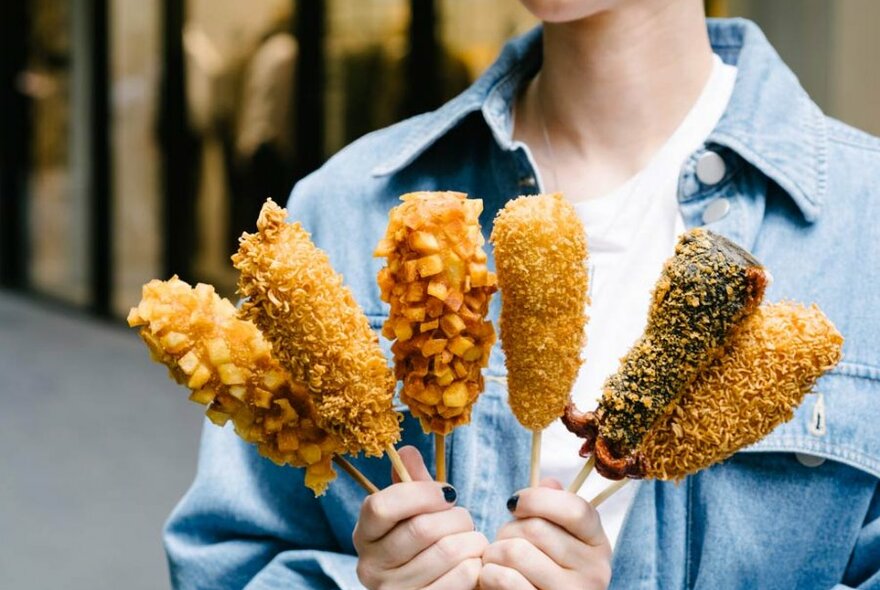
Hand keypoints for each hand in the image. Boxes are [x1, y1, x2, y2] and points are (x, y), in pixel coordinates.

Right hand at [353, 446, 487, 588]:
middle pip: (420, 528)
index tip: (447, 493)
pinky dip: (475, 563)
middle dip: (455, 516)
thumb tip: (406, 450)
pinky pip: (461, 576)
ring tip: (472, 539)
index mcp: (364, 535)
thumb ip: (410, 483)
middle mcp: (370, 568)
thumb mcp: (413, 513)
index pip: (381, 507)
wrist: (431, 589)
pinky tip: (473, 561)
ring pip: (446, 551)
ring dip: (471, 539)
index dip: (420, 493)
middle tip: (465, 518)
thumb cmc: (424, 545)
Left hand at [480, 479, 611, 589]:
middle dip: (507, 529)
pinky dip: (489, 574)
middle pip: (536, 529)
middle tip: (501, 540)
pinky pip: (506, 579)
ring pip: (516, 552)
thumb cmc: (544, 568)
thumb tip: (548, 482)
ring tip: (494, 559)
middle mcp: (593, 572)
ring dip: (494, 552)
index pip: (575, 509)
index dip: (537, 499)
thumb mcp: (559, 538)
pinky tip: (491, 576)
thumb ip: (554, 506)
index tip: (514, 504)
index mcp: (598, 544)